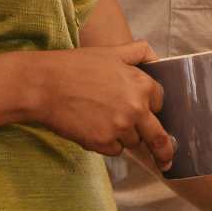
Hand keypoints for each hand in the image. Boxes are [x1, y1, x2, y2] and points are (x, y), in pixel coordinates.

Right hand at [32, 40, 174, 170]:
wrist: (44, 85)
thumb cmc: (75, 66)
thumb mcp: (111, 52)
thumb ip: (139, 52)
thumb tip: (157, 58)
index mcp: (142, 85)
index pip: (160, 102)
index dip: (151, 105)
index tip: (148, 111)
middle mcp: (136, 108)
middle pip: (157, 136)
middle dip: (163, 149)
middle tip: (167, 159)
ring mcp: (120, 127)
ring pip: (132, 142)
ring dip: (123, 136)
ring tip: (101, 119)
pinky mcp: (103, 142)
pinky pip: (114, 150)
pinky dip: (107, 144)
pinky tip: (92, 128)